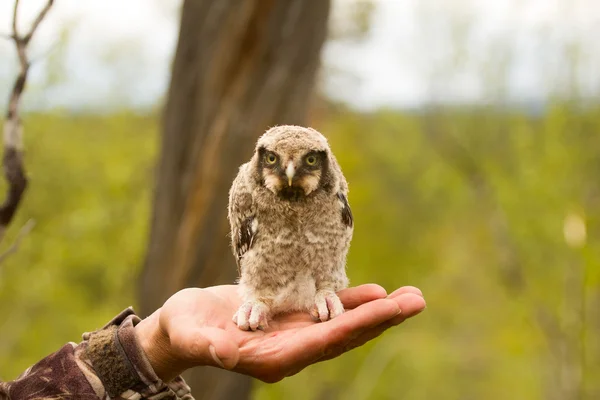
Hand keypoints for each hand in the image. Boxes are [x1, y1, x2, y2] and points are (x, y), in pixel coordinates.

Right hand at [135, 284, 425, 382]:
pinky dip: (352, 301)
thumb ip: (209, 346)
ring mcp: (296, 334)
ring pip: (343, 324)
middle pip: (345, 334)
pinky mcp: (292, 318)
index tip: (389, 308)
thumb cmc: (183, 332)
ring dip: (377, 311)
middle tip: (417, 300)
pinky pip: (328, 310)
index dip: (358, 324)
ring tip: (411, 298)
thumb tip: (225, 353)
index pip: (325, 342)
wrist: (185, 328)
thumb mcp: (192, 336)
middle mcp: (292, 349)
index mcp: (274, 358)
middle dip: (382, 318)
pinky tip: (376, 292)